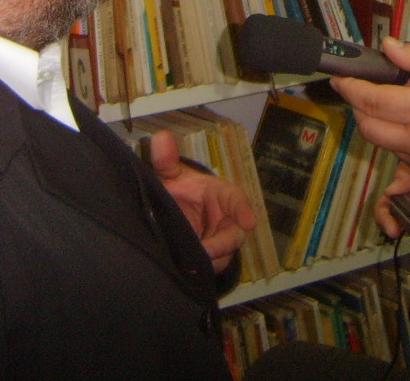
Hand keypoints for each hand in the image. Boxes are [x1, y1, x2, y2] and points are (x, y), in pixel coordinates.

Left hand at [147, 129, 257, 272]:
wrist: (173, 215)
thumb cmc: (179, 192)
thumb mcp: (170, 176)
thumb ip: (165, 161)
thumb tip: (160, 138)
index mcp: (221, 196)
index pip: (236, 200)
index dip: (243, 210)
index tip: (249, 221)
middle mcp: (226, 221)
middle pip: (234, 236)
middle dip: (222, 245)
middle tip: (204, 250)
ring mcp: (220, 244)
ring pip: (222, 257)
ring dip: (208, 259)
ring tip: (186, 259)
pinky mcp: (212, 262)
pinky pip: (210, 269)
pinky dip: (198, 270)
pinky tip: (183, 268)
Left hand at [330, 38, 409, 188]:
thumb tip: (391, 47)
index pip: (370, 100)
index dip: (350, 87)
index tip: (340, 78)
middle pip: (367, 127)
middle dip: (358, 107)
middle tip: (362, 89)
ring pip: (384, 144)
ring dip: (378, 124)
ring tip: (393, 103)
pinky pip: (403, 157)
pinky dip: (398, 140)